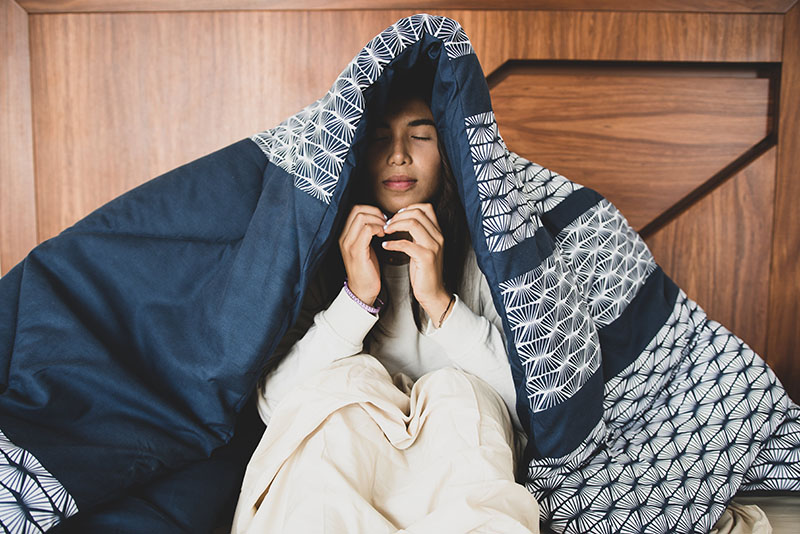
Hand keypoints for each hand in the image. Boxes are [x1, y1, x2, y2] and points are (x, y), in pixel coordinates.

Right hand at [339, 205, 385, 304]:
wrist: (362, 290)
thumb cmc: (367, 268)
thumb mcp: (365, 245)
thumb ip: (367, 231)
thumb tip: (379, 217)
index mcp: (344, 234)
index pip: (353, 209)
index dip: (370, 209)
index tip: (381, 218)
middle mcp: (343, 237)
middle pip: (357, 209)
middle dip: (375, 212)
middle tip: (385, 222)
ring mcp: (348, 244)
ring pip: (362, 217)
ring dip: (378, 220)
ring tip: (384, 229)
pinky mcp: (357, 251)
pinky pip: (367, 230)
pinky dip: (378, 228)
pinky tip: (383, 235)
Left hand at [381, 203, 452, 322]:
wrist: (432, 292)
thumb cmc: (424, 270)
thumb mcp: (422, 247)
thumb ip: (417, 233)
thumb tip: (402, 219)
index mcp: (437, 232)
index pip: (426, 208)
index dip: (408, 208)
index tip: (396, 217)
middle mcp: (438, 236)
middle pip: (418, 213)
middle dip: (398, 216)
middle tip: (387, 224)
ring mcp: (433, 246)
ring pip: (413, 224)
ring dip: (395, 225)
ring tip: (385, 231)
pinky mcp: (426, 258)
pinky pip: (407, 244)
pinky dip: (393, 243)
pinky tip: (385, 246)